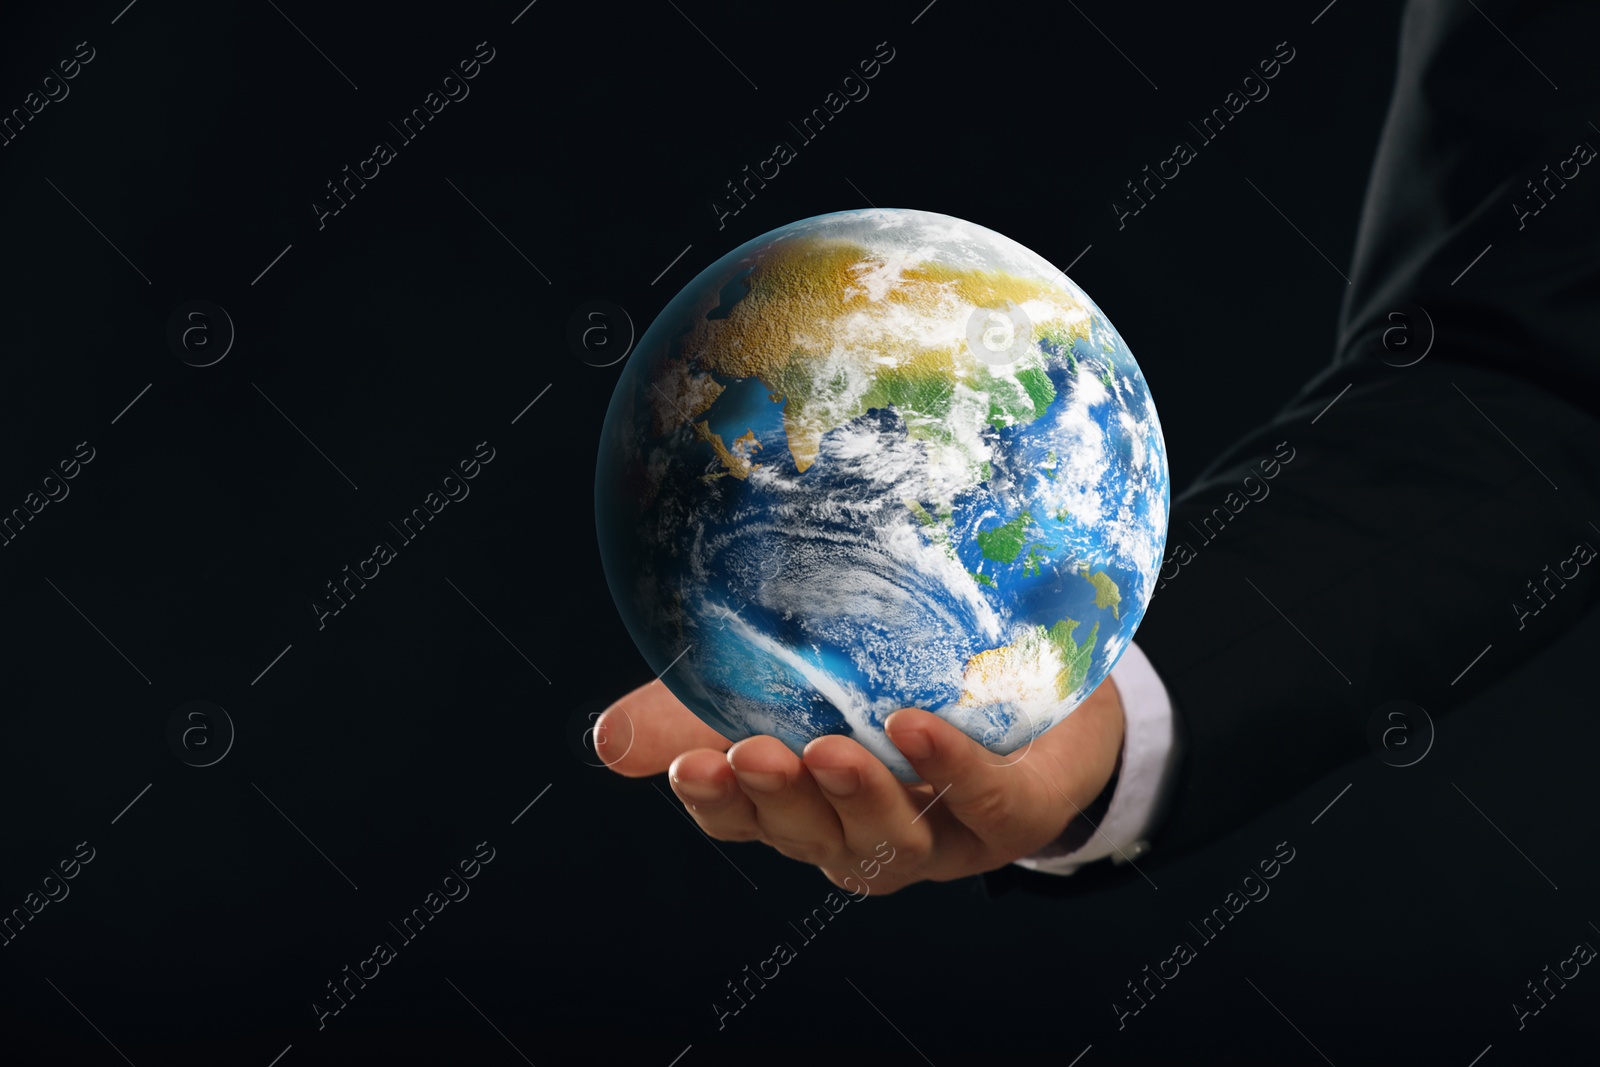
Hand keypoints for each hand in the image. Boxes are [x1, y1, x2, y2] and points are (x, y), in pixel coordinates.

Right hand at [593, 677, 1125, 894]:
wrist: (1033, 677)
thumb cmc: (892, 682)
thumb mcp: (786, 680)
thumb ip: (697, 708)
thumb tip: (605, 739)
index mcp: (806, 809)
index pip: (745, 821)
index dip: (716, 804)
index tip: (687, 766)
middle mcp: (868, 834)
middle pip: (813, 837)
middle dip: (780, 801)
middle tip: (749, 756)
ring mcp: (945, 830)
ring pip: (892, 841)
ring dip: (857, 797)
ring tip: (828, 750)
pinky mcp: (1016, 807)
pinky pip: (986, 800)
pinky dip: (952, 767)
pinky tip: (919, 724)